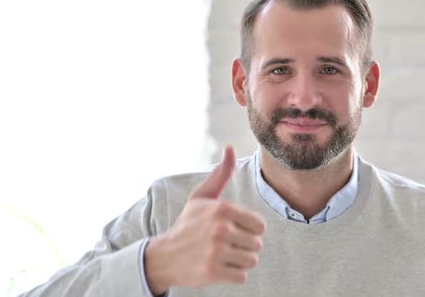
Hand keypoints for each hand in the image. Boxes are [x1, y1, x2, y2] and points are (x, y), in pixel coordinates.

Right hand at [144, 146, 266, 294]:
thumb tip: (230, 147)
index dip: (249, 230)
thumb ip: (221, 174)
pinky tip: (219, 267)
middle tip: (226, 244)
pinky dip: (233, 274)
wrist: (164, 256)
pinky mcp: (212, 272)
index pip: (260, 225)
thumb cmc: (188, 224)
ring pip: (251, 261)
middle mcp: (220, 229)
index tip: (234, 230)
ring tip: (223, 255)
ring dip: (240, 261)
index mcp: (222, 209)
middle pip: (257, 244)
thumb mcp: (202, 196)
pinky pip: (242, 276)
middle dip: (245, 246)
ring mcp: (216, 251)